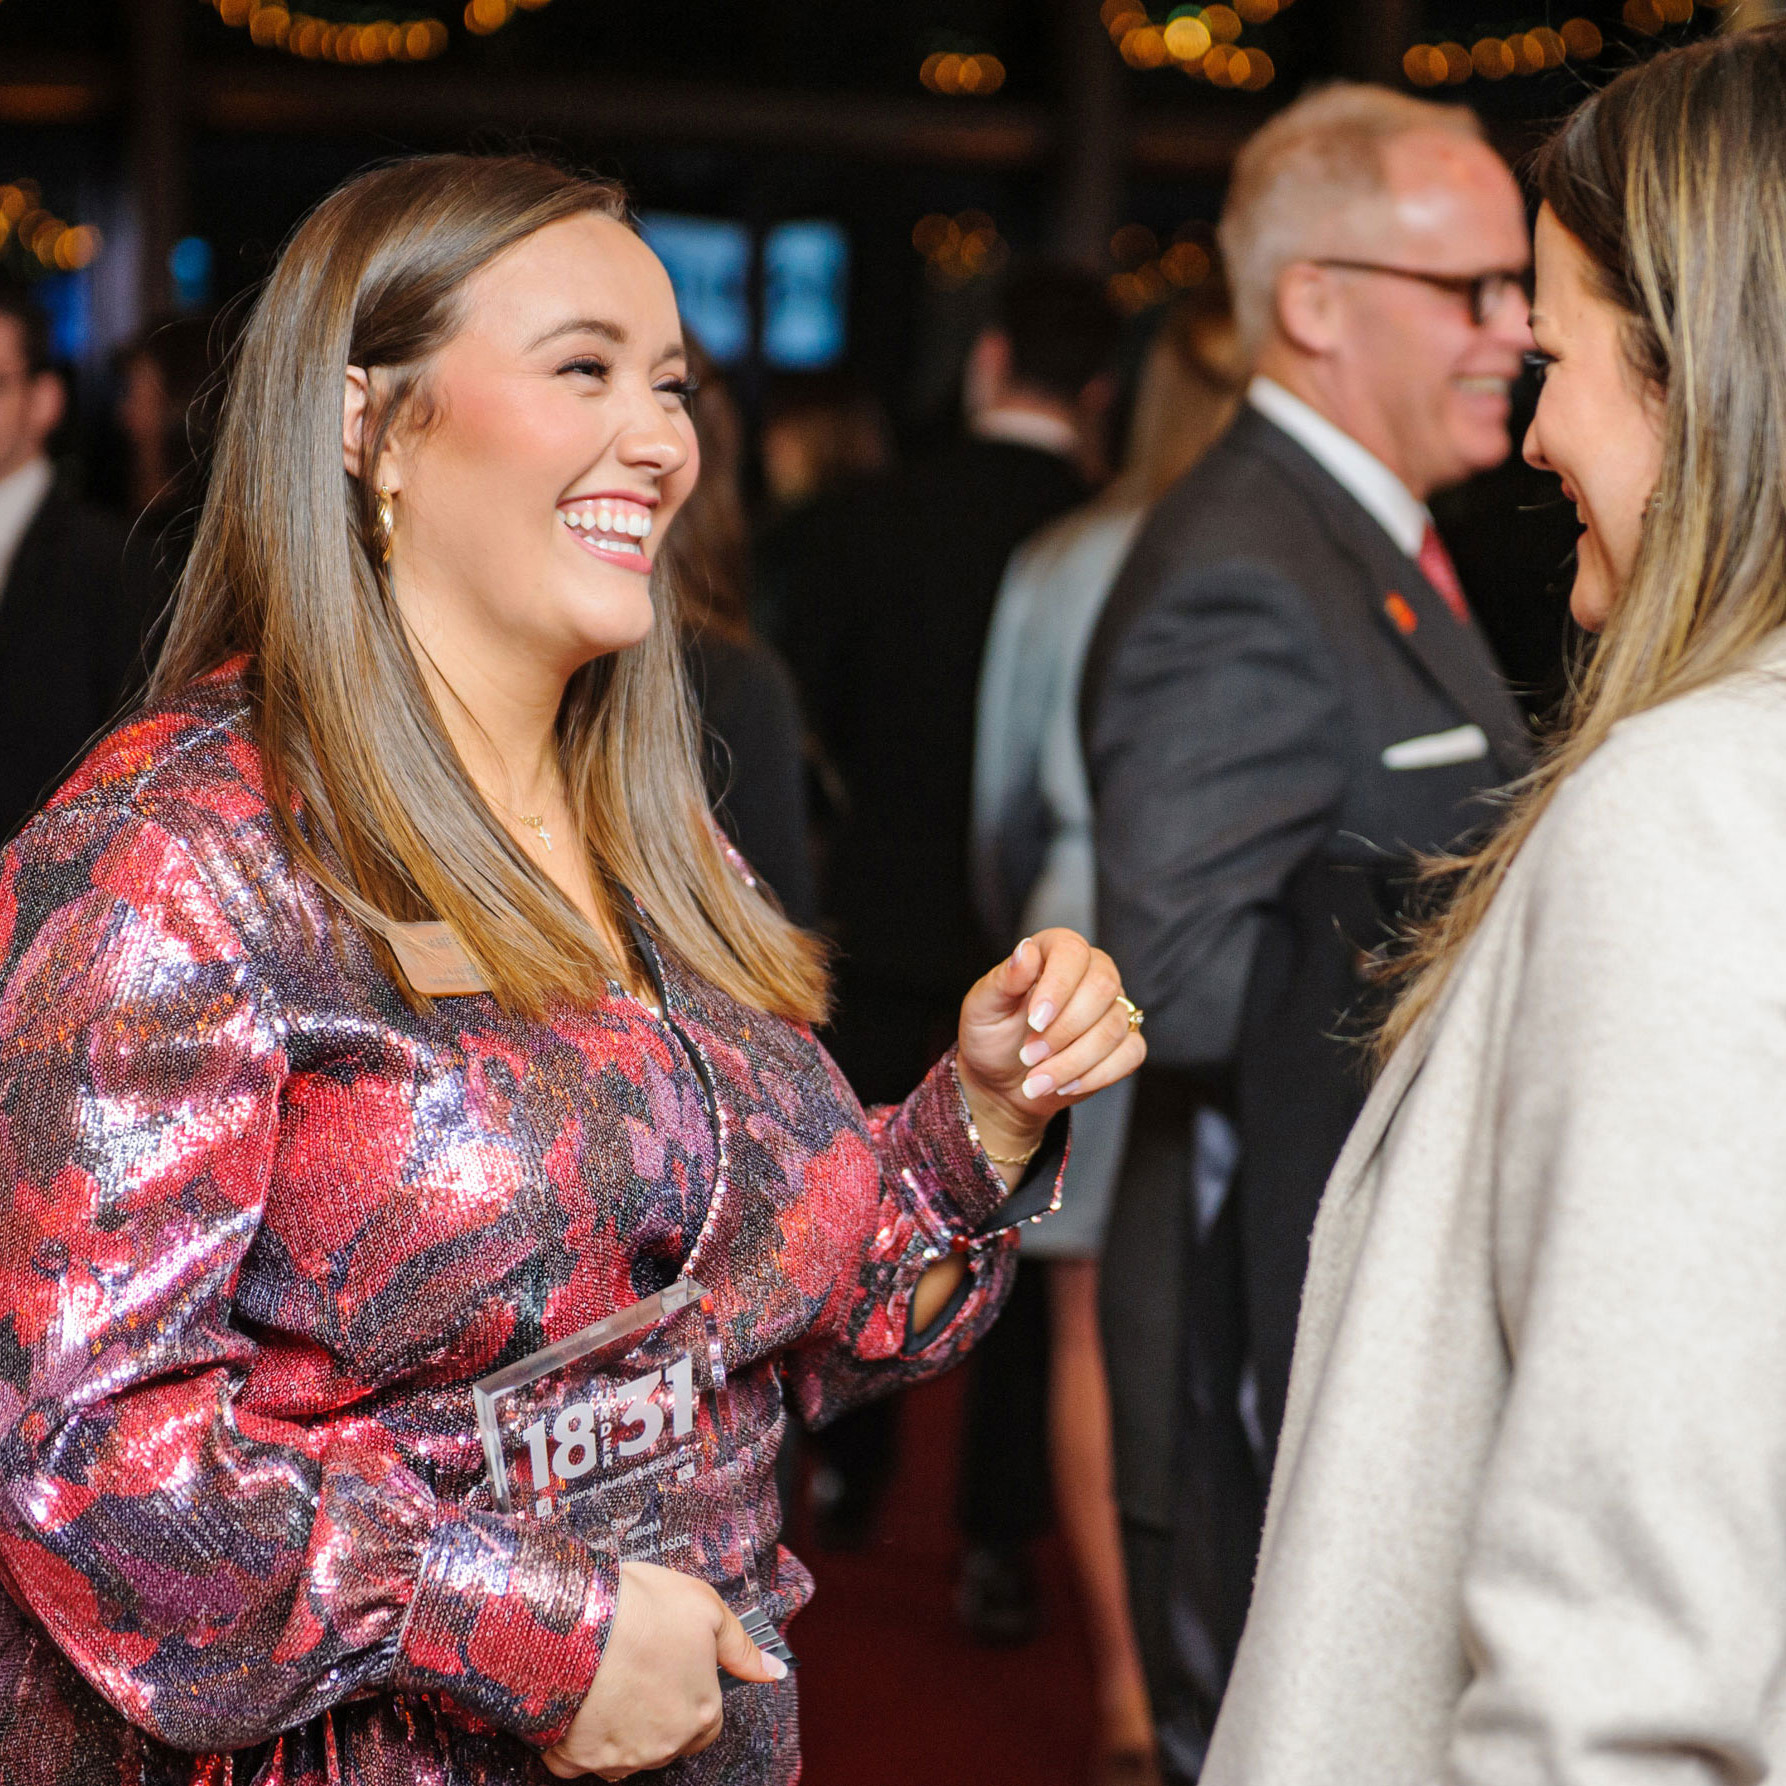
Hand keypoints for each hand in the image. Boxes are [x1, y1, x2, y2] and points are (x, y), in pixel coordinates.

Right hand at [541, 1560, 785, 1780]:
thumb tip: (773, 1671)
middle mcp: (665, 1746)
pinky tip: (577, 1701)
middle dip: (657, 1713)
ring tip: (606, 1679)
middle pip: (669, 1739)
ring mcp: (619, 1758)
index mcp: (701, 1713)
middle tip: (636, 1668)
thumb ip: (740, 1646)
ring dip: (621, 1727)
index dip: (692, 1695)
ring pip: (626, 1751)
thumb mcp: (707, 1608)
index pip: (708, 1722)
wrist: (576, 1621)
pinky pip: (579, 1758)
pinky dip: (578, 1738)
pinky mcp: (575, 1759)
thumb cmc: (643, 1609)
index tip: (672, 1671)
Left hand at [955, 929, 1144, 1172]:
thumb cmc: (991, 1035)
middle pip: (1103, 988)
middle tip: (1029, 1056)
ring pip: (1114, 1027)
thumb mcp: (983, 1006)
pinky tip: (1065, 1085)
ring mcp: (1113, 1007)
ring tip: (1037, 1079)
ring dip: (1073, 1061)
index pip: (1072, 952)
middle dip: (1065, 1030)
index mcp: (1054, 952)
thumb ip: (1004, 979)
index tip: (1035, 1021)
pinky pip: (1131, 1053)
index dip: (1058, 987)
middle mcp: (1091, 972)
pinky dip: (1096, 1075)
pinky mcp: (1124, 1042)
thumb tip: (1026, 950)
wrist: (1001, 1081)